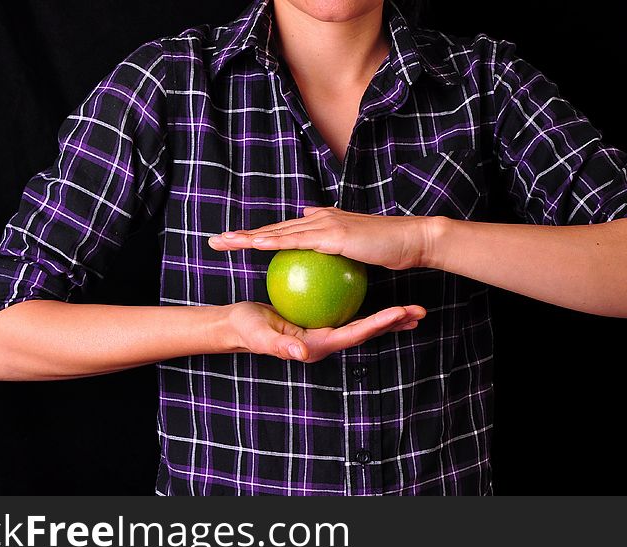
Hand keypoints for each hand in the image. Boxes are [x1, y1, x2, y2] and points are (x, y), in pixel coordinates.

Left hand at [208, 207, 439, 269]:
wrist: (410, 240)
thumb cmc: (388, 247)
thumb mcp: (357, 246)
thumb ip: (335, 242)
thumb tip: (318, 234)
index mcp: (323, 222)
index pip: (285, 231)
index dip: (259, 236)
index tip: (236, 243)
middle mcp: (320, 219)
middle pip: (273, 228)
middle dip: (242, 234)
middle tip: (216, 242)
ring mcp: (325, 225)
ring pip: (278, 232)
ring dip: (248, 237)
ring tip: (223, 243)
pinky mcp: (332, 235)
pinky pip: (296, 241)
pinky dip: (273, 242)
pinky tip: (254, 246)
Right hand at [224, 301, 425, 362]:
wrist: (239, 326)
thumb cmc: (249, 331)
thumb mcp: (262, 337)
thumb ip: (282, 346)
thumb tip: (304, 353)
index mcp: (319, 345)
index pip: (354, 334)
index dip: (377, 324)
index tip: (399, 312)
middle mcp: (328, 340)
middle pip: (367, 331)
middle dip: (394, 323)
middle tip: (419, 311)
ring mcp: (327, 331)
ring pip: (364, 322)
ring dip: (389, 317)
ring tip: (413, 307)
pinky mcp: (323, 320)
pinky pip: (350, 312)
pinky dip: (367, 304)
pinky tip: (378, 288)